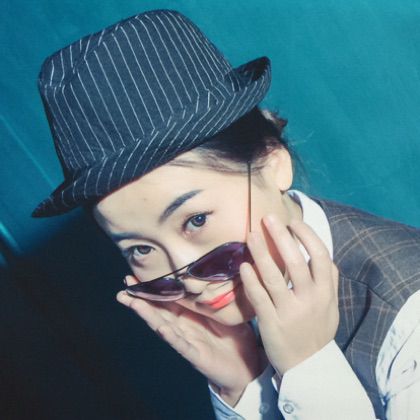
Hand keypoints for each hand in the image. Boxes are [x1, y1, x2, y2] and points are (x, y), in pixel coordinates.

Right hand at [117, 277, 266, 405]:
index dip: (151, 287)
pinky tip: (161, 328)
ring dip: (147, 315)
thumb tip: (212, 270)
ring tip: (133, 302)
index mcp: (189, 314)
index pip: (167, 298)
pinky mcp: (196, 355)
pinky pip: (182, 345)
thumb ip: (213, 296)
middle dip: (141, 299)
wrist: (246, 366)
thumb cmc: (234, 336)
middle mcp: (183, 326)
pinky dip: (171, 337)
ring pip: (163, 326)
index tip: (135, 275)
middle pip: (158, 310)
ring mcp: (187, 341)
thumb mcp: (223, 310)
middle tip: (124, 287)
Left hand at [239, 215, 338, 375]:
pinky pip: (259, 297)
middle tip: (266, 218)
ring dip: (261, 253)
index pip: (320, 256)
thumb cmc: (317, 329)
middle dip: (280, 236)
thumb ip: (329, 280)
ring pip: (274, 277)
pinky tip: (244, 265)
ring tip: (250, 235)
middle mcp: (310, 300)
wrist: (308, 366)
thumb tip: (320, 253)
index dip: (306, 236)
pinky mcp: (271, 323)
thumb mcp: (331, 306)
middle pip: (295, 262)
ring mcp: (290, 312)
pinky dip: (251, 280)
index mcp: (326, 293)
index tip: (292, 223)